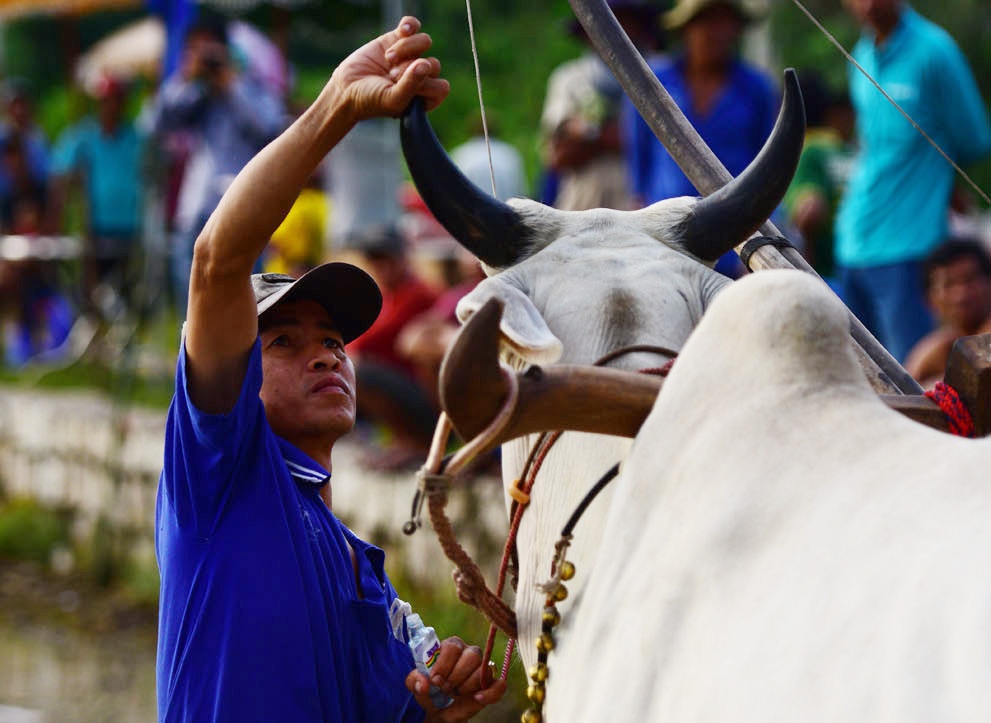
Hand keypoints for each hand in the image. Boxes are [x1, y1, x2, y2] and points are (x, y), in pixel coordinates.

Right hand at [327, 16, 449, 123]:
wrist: (347, 88)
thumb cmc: (371, 100)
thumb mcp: (392, 99)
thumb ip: (411, 85)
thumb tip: (425, 64)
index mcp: (426, 96)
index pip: (441, 87)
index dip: (426, 85)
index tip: (405, 88)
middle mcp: (421, 75)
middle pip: (434, 64)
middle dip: (410, 69)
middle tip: (390, 76)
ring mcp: (411, 55)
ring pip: (425, 42)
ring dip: (407, 48)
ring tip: (388, 59)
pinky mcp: (397, 39)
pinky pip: (414, 26)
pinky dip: (410, 25)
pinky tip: (403, 30)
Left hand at [405, 636, 506, 721]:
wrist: (441, 711)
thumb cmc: (430, 693)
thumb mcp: (417, 687)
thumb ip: (415, 680)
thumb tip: (424, 682)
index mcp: (451, 647)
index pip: (453, 645)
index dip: (444, 664)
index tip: (435, 680)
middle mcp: (469, 653)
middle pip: (472, 655)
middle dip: (456, 676)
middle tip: (445, 689)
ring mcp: (483, 668)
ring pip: (484, 669)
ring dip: (467, 686)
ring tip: (456, 694)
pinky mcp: (492, 684)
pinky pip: (500, 684)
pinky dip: (490, 693)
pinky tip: (477, 699)